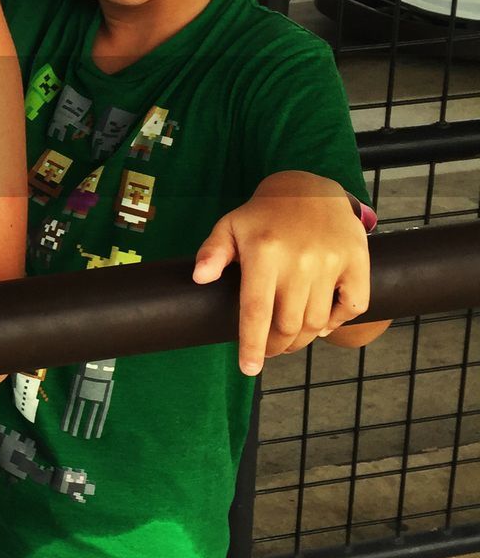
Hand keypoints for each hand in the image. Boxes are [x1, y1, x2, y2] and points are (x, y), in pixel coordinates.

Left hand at [192, 173, 370, 375]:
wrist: (311, 188)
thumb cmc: (263, 215)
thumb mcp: (230, 226)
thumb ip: (213, 253)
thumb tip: (200, 278)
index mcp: (264, 254)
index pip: (255, 312)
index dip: (251, 345)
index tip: (249, 368)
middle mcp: (299, 260)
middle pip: (288, 325)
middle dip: (276, 346)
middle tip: (269, 349)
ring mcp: (331, 262)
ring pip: (317, 322)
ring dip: (302, 339)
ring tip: (289, 338)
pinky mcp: (358, 261)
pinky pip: (353, 306)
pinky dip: (338, 322)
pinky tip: (321, 322)